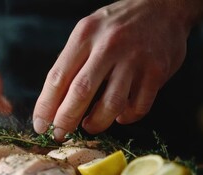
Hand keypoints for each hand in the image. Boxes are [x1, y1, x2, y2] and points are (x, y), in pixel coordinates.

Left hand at [33, 0, 190, 140]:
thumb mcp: (88, 32)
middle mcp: (109, 46)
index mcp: (85, 35)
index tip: (40, 125)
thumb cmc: (116, 25)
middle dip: (66, 119)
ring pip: (111, 104)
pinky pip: (138, 106)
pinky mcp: (157, 71)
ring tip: (89, 125)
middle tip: (60, 134)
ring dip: (96, 123)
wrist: (162, 6)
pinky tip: (118, 116)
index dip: (46, 106)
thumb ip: (72, 62)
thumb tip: (53, 103)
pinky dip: (125, 118)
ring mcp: (135, 59)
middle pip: (81, 91)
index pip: (58, 77)